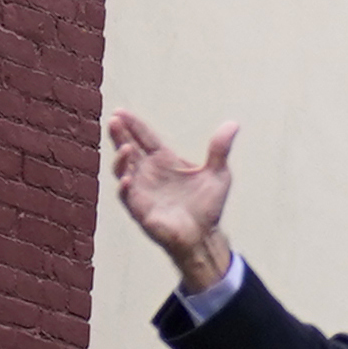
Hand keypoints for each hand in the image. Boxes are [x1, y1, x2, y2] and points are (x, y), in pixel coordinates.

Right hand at [104, 109, 240, 292]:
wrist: (205, 236)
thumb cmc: (208, 206)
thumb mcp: (218, 174)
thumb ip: (220, 149)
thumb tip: (233, 124)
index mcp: (165, 161)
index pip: (145, 138)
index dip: (134, 125)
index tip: (122, 112)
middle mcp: (149, 173)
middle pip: (129, 149)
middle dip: (120, 135)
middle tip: (114, 120)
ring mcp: (142, 190)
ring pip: (124, 170)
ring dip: (121, 159)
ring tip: (125, 147)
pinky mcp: (140, 209)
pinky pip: (127, 196)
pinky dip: (125, 187)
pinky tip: (128, 179)